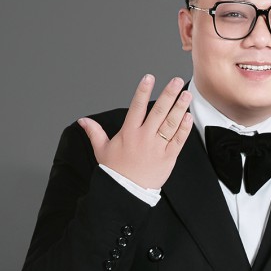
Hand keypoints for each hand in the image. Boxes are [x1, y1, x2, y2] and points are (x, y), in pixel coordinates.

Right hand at [78, 74, 192, 187]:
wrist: (126, 192)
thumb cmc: (115, 172)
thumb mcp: (101, 149)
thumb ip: (94, 132)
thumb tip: (82, 121)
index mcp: (129, 132)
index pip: (137, 107)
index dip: (143, 91)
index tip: (149, 78)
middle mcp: (144, 137)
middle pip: (158, 111)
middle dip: (168, 94)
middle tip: (176, 81)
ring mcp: (157, 147)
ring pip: (170, 124)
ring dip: (180, 108)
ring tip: (186, 95)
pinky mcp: (168, 158)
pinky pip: (178, 140)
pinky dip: (184, 128)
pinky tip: (188, 116)